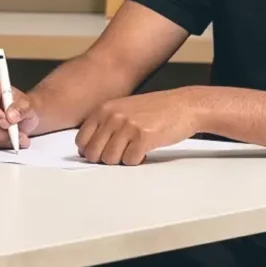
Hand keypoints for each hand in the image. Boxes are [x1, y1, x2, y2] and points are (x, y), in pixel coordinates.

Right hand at [0, 80, 38, 148]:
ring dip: (1, 140)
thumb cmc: (21, 109)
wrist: (22, 119)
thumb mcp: (27, 106)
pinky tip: (8, 141)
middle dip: (0, 132)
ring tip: (17, 139)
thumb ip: (21, 109)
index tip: (6, 123)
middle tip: (16, 134)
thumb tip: (11, 116)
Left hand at [74, 90, 207, 165]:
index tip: (104, 152)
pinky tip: (145, 151)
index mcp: (104, 109)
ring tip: (134, 150)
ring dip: (122, 160)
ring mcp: (127, 126)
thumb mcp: (122, 109)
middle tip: (121, 154)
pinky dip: (137, 161)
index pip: (81, 140)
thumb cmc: (155, 110)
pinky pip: (129, 161)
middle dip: (105, 159)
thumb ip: (104, 125)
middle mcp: (112, 116)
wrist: (184, 105)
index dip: (91, 151)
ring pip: (110, 160)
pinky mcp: (143, 137)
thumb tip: (86, 150)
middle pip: (93, 154)